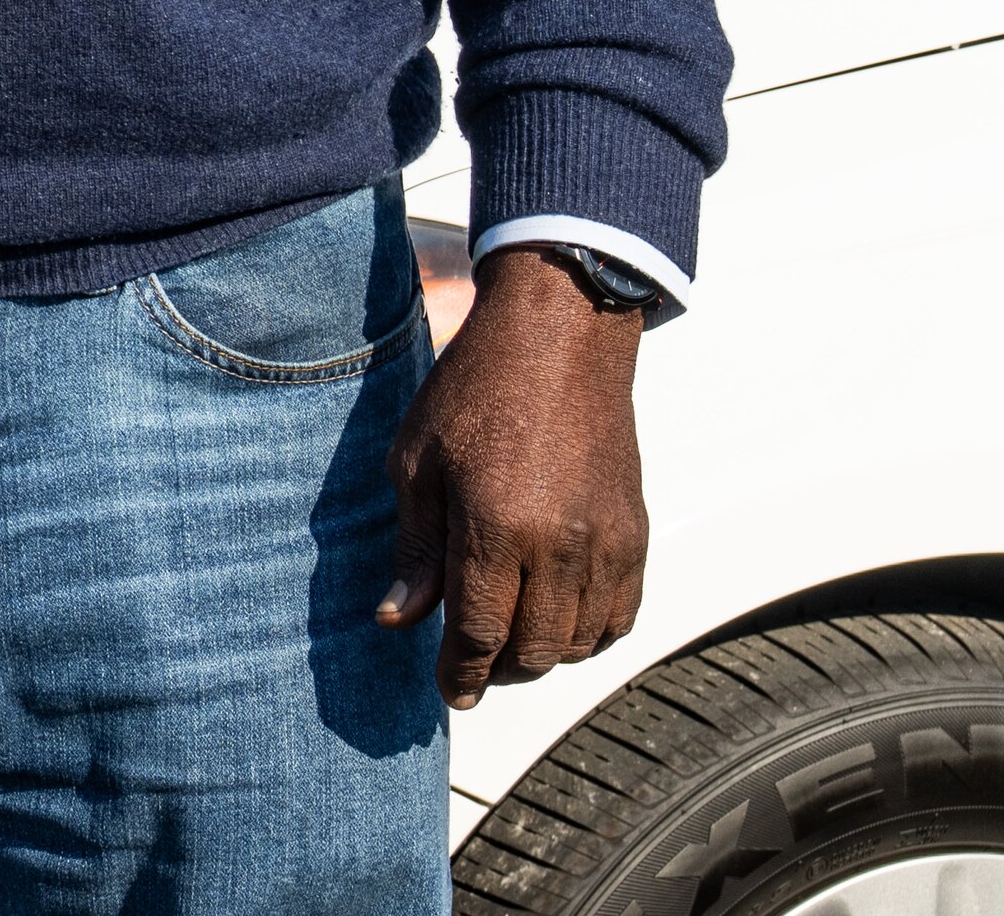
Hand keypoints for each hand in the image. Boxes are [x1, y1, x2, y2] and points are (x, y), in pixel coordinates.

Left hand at [381, 244, 650, 707]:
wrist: (559, 341)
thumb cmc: (474, 391)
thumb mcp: (416, 462)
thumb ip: (416, 549)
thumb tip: (398, 619)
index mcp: (495, 527)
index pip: (480, 633)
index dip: (461, 673)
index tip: (449, 692)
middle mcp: (558, 545)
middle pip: (534, 649)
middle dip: (499, 670)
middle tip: (471, 666)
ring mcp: (606, 543)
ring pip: (580, 640)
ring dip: (543, 655)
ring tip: (508, 639)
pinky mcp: (635, 533)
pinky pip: (621, 614)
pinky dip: (590, 633)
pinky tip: (558, 619)